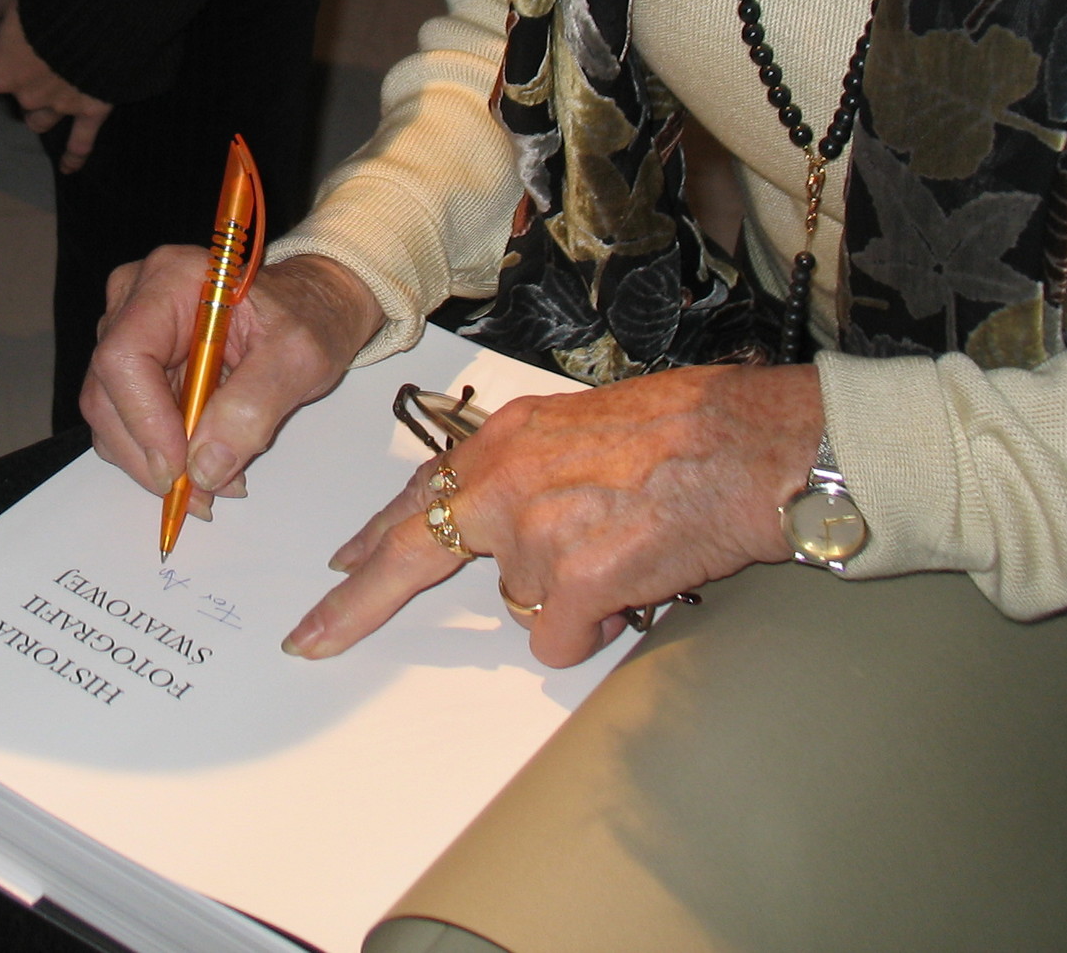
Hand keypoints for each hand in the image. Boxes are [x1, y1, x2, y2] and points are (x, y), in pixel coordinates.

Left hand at [0, 0, 112, 171]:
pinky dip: (74, 156)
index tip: (11, 30)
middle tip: (39, 50)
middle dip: (24, 75)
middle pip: (17, 92)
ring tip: (47, 98)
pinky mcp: (91, 109)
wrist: (99, 11)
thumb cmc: (49, 0)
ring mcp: (59, 106)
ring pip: (41, 119)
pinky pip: (81, 141)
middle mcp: (25, 95)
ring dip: (41, 110)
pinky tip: (68, 169)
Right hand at [84, 250, 384, 516]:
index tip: (180, 467)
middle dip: (149, 454)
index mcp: (171, 279)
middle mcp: (135, 301)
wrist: (309, 308)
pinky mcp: (135, 368)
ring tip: (214, 482)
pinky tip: (204, 466)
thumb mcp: (299, 357)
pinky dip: (158, 456)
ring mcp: (129, 334)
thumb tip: (204, 468)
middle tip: (201, 494)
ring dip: (153, 463)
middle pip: (107, 392)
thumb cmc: (307, 317)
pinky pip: (126, 423)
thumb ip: (252, 408)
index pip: (126, 354)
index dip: (144, 418)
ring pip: (110, 416)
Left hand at [284, 362, 823, 668]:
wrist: (752, 445)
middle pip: (416, 552)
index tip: (338, 565)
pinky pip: (561, 640)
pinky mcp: (573, 581)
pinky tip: (636, 586)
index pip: (422, 492)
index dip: (375, 535)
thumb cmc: (691, 432)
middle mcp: (506, 480)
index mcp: (509, 439)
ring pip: (526, 601)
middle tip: (314, 637)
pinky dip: (597, 629)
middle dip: (359, 601)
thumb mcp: (585, 427)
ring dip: (570, 597)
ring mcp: (534, 532)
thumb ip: (535, 469)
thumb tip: (516, 524)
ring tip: (629, 549)